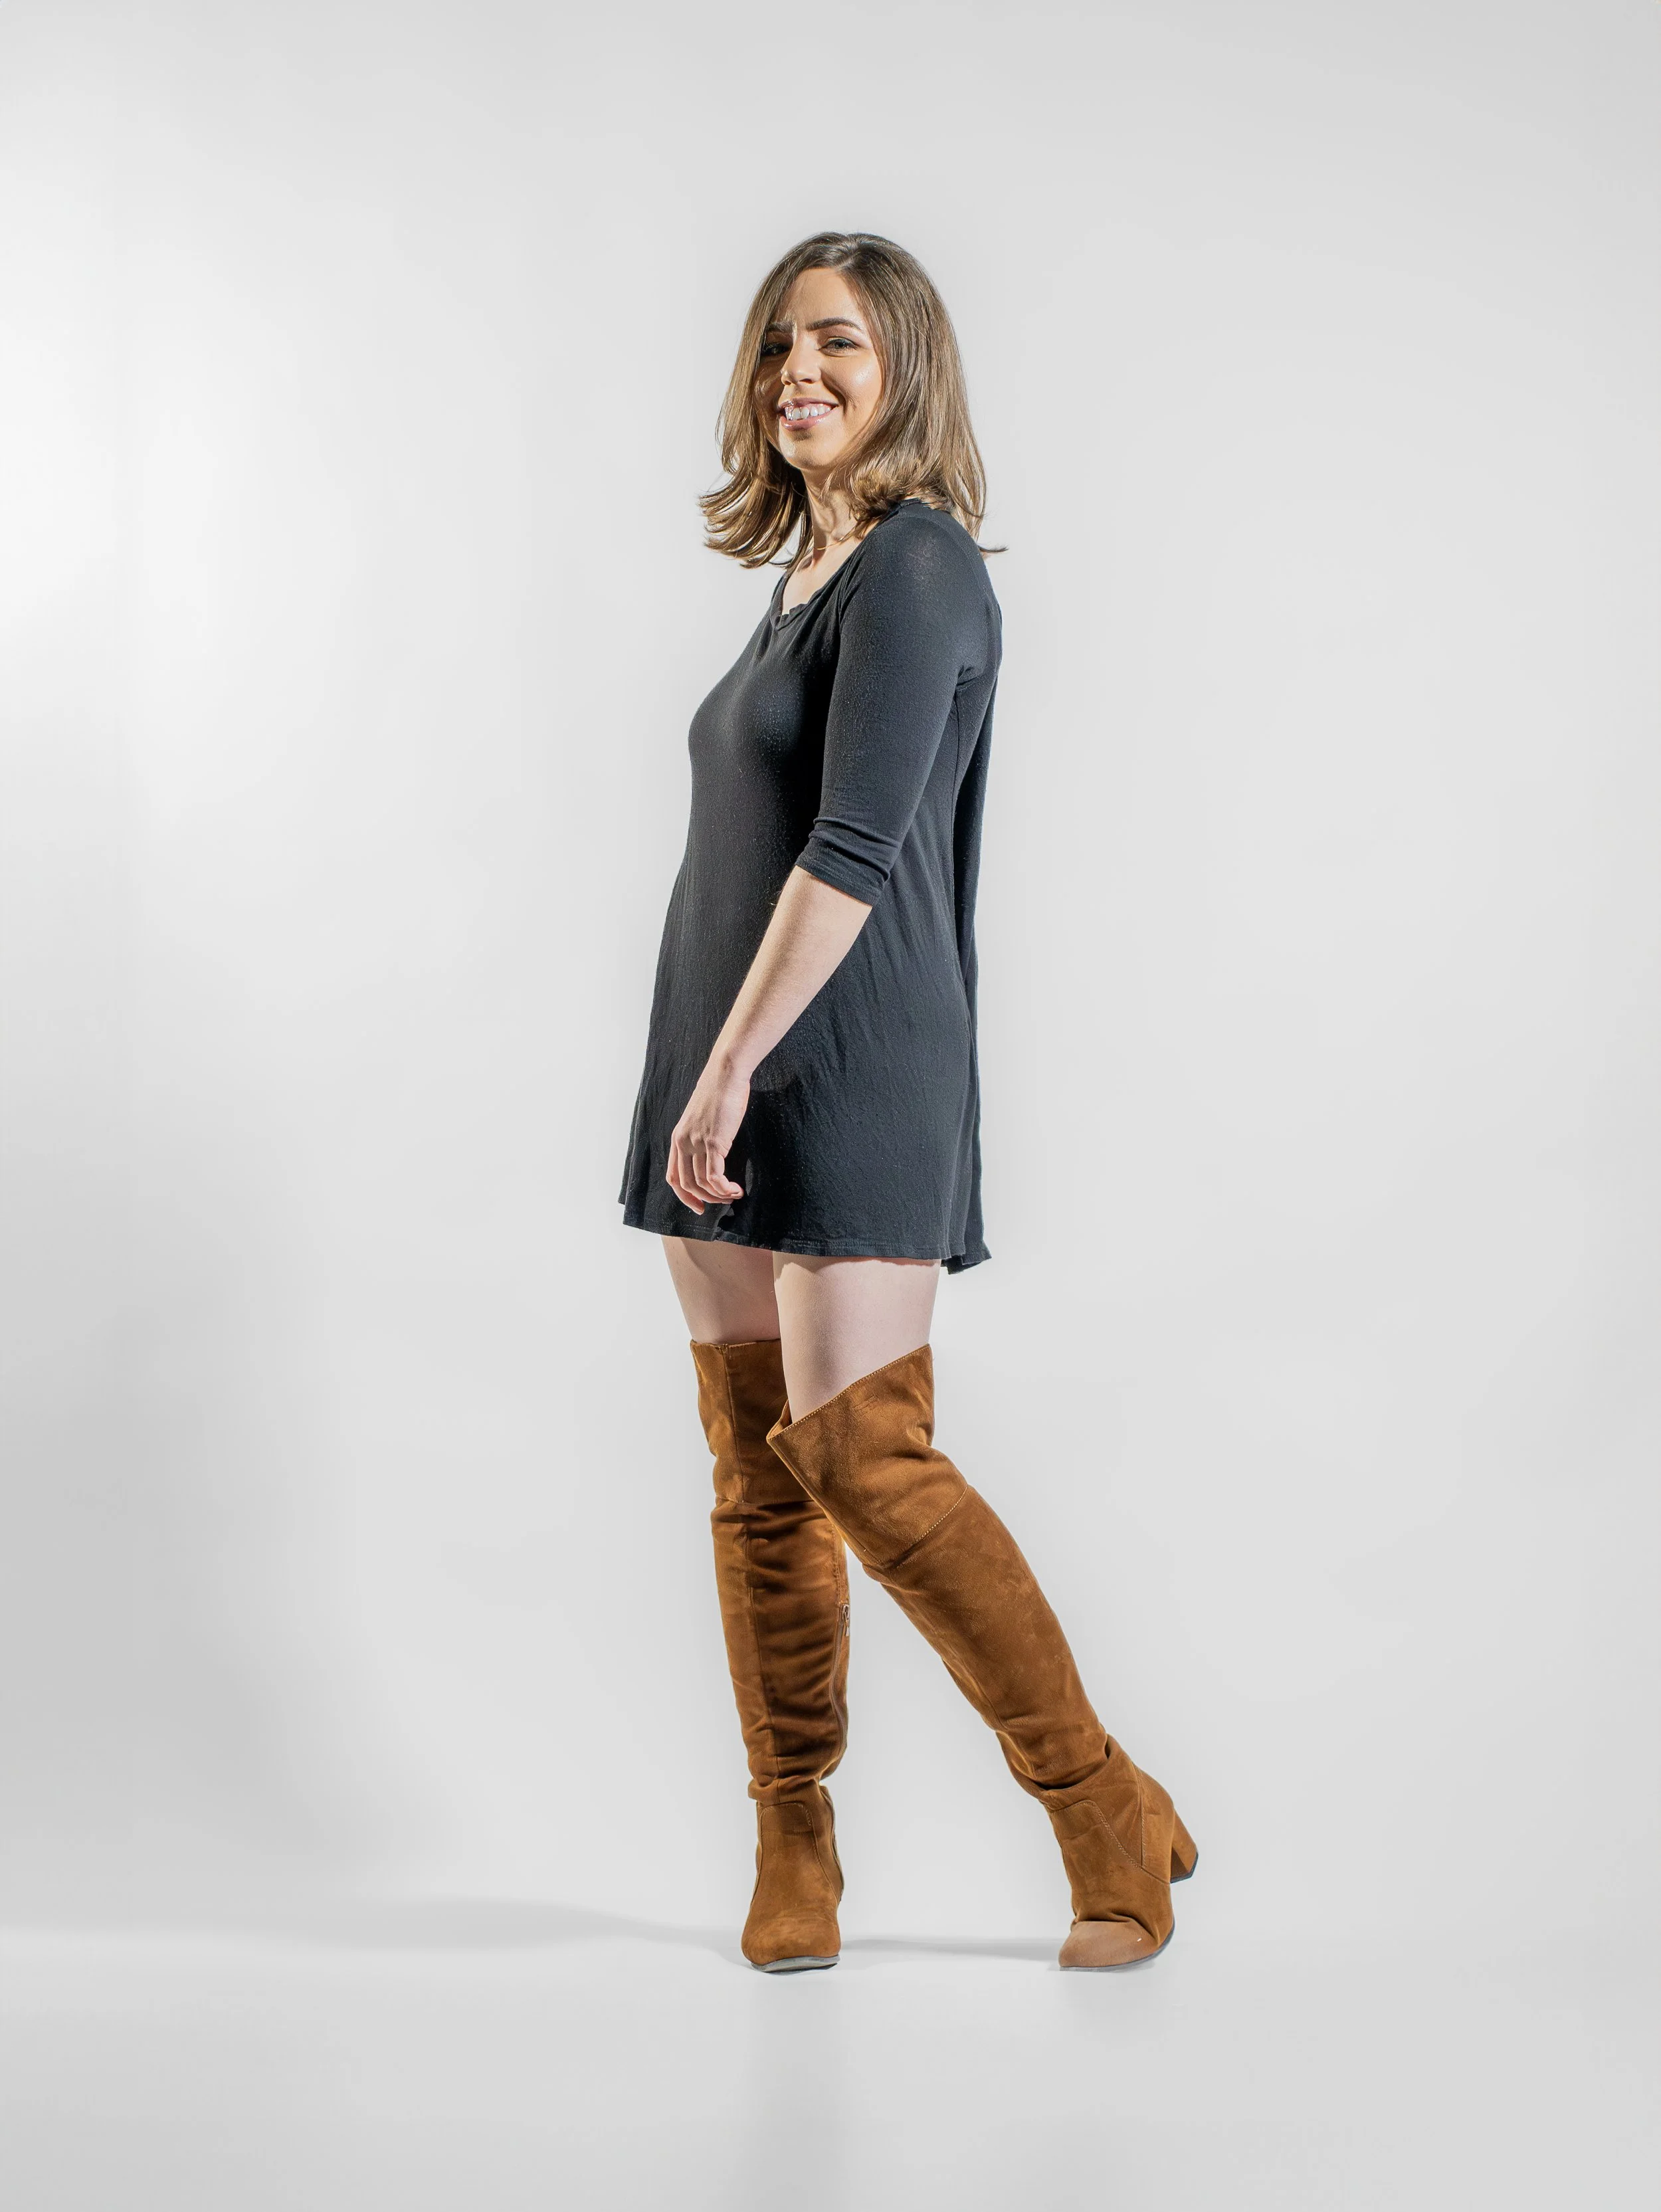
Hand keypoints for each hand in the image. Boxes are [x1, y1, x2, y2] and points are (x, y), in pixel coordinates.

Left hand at [666, 1055, 749, 1213]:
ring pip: (703, 1183)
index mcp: (678, 1138)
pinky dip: (725, 1188)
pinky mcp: (713, 1142)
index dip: (684, 1196)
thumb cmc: (719, 1093)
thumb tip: (711, 1155)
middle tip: (722, 1203)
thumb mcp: (702, 1118)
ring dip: (719, 1194)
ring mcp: (697, 1142)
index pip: (673, 1177)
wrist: (726, 1074)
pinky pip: (715, 1176)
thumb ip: (700, 1136)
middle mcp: (683, 1142)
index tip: (699, 1205)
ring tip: (734, 1194)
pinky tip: (736, 1189)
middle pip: (687, 1184)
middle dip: (705, 1199)